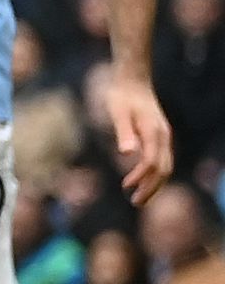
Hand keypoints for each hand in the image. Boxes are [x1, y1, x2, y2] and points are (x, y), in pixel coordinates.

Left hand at [105, 71, 175, 205]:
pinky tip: (142, 180)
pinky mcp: (160, 135)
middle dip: (151, 188)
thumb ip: (124, 132)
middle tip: (135, 203)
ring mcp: (163, 136)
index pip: (151, 163)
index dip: (140, 177)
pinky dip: (155, 174)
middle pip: (163, 169)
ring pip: (166, 166)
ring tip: (139, 197)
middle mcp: (163, 136)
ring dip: (154, 184)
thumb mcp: (118, 113)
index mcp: (153, 132)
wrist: (132, 80)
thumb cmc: (121, 96)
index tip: (126, 187)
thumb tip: (126, 153)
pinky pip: (162, 160)